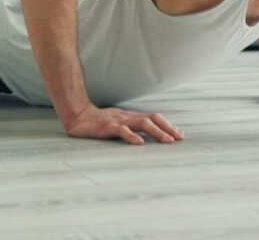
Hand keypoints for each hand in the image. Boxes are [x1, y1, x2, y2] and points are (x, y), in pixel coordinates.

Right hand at [63, 104, 184, 144]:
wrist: (78, 115)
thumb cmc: (99, 122)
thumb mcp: (119, 123)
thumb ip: (131, 127)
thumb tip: (146, 137)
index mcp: (132, 117)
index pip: (154, 118)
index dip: (168, 125)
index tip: (180, 134)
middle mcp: (128, 117)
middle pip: (153, 118)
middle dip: (168, 128)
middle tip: (180, 138)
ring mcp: (119, 121)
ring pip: (142, 123)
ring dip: (157, 132)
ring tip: (167, 141)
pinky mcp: (108, 127)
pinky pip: (122, 130)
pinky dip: (132, 136)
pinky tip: (140, 143)